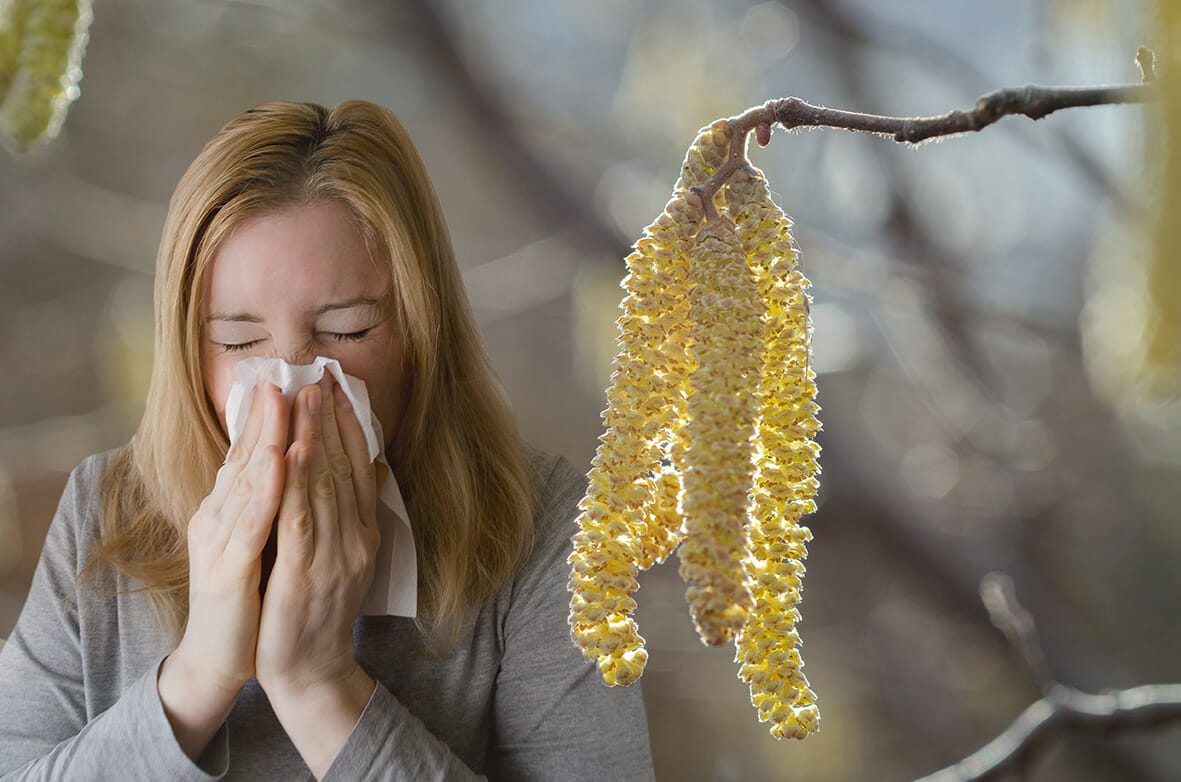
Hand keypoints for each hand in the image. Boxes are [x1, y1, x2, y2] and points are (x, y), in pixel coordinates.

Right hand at [159, 381, 288, 758]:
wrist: (222, 658)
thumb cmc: (250, 599)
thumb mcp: (268, 543)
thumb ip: (281, 505)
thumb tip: (303, 466)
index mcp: (230, 511)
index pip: (252, 455)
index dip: (270, 415)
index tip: (292, 377)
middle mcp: (219, 518)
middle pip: (248, 457)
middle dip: (273, 413)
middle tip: (291, 370)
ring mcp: (219, 542)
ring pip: (248, 480)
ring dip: (269, 435)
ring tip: (286, 396)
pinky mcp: (226, 570)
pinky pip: (251, 522)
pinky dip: (267, 487)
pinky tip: (281, 458)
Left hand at [256, 377, 381, 776]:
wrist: (312, 670)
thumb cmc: (320, 613)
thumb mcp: (345, 559)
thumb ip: (353, 515)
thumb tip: (367, 469)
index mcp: (364, 534)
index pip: (360, 470)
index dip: (349, 428)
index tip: (337, 390)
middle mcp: (356, 540)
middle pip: (346, 469)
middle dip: (331, 421)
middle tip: (321, 377)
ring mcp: (335, 557)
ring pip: (326, 486)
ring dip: (317, 438)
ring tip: (308, 398)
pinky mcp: (308, 575)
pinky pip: (303, 519)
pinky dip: (300, 482)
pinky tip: (294, 451)